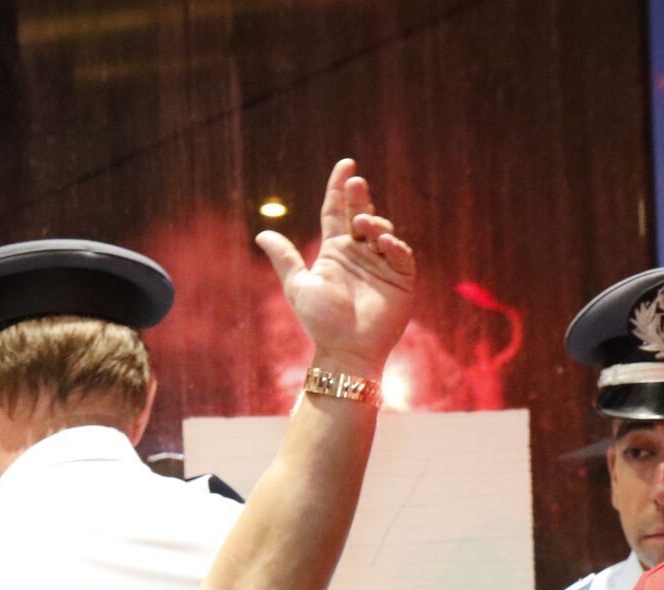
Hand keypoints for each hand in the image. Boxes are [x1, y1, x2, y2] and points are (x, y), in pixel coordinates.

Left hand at [256, 158, 415, 373]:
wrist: (345, 350)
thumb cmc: (320, 321)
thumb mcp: (298, 285)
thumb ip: (284, 258)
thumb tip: (261, 233)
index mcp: (335, 251)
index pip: (336, 212)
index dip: (339, 188)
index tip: (345, 165)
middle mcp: (360, 252)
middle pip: (360, 214)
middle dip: (360, 196)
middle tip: (355, 182)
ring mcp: (382, 263)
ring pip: (382, 231)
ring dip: (374, 223)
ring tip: (363, 225)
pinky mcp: (401, 278)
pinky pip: (401, 255)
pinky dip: (395, 247)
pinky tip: (385, 244)